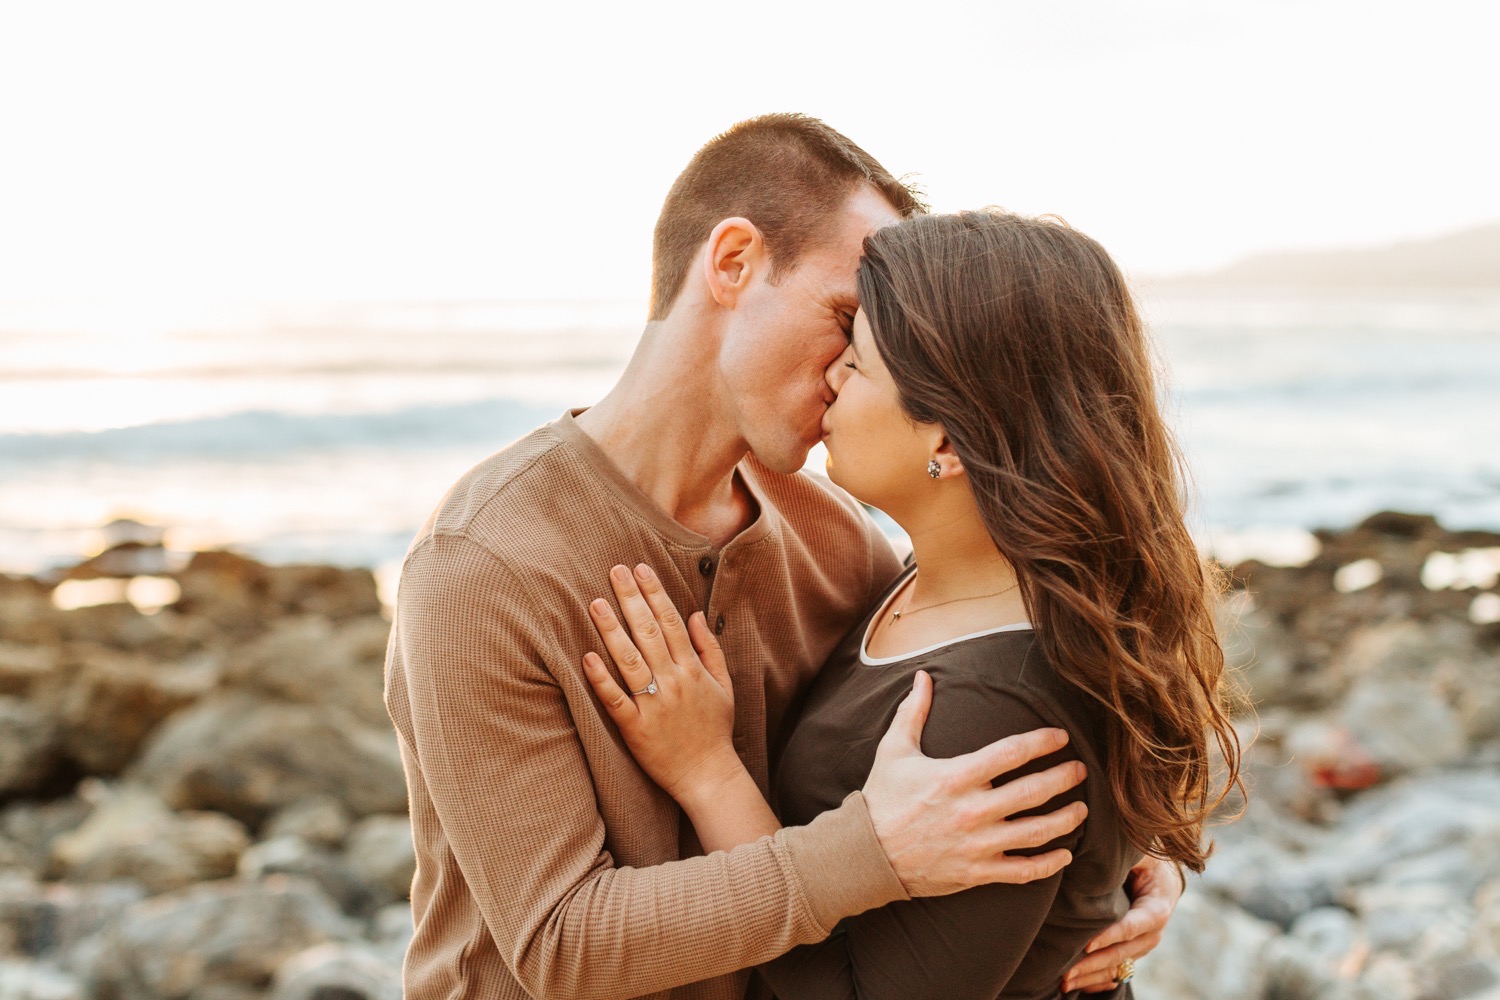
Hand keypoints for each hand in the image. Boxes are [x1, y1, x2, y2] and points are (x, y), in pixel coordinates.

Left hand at [582, 563, 740, 801]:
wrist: (708, 775)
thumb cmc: (714, 729)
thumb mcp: (723, 685)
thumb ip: (709, 648)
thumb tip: (695, 613)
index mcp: (693, 669)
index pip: (671, 622)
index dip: (655, 593)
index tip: (640, 568)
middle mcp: (674, 682)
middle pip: (648, 633)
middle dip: (631, 599)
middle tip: (614, 571)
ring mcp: (654, 705)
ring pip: (630, 661)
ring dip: (612, 630)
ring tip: (596, 603)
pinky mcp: (636, 729)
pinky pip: (616, 700)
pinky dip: (602, 679)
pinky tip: (587, 657)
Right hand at [861, 670, 1087, 895]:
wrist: (865, 854)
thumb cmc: (882, 798)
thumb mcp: (894, 750)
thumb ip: (913, 711)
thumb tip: (924, 675)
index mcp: (954, 777)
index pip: (1010, 753)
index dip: (1041, 742)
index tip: (1060, 737)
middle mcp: (971, 811)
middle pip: (1033, 791)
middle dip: (1064, 778)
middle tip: (1080, 770)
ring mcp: (977, 845)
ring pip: (1037, 832)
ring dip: (1066, 819)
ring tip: (1082, 808)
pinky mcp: (977, 872)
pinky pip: (1023, 871)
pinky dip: (1049, 864)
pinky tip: (1065, 853)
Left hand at [1061, 855, 1182, 992]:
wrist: (1161, 874)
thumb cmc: (1146, 857)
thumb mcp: (1142, 851)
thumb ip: (1127, 855)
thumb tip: (1100, 858)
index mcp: (1158, 906)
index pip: (1133, 925)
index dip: (1111, 936)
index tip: (1087, 944)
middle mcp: (1152, 931)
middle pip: (1124, 952)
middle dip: (1095, 963)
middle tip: (1067, 971)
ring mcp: (1143, 944)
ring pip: (1119, 966)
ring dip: (1092, 976)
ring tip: (1065, 982)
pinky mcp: (1132, 951)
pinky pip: (1117, 971)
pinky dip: (1098, 981)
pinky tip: (1078, 985)